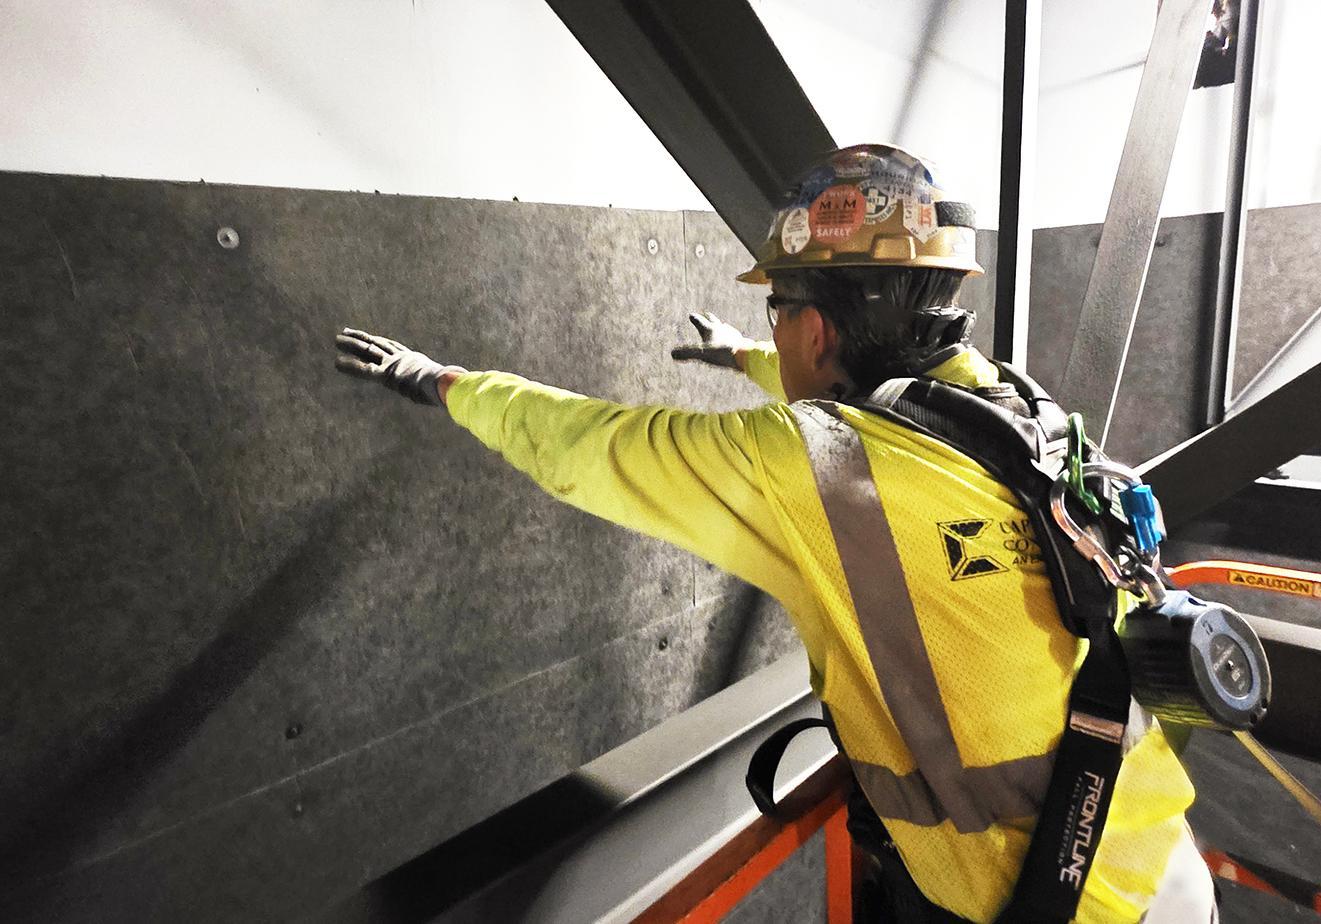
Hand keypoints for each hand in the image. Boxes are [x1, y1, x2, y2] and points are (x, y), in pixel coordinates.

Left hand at [334, 328, 465, 406]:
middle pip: (377, 345)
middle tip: (346, 332)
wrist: (445, 384)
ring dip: (351, 345)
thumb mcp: (446, 383)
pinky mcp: (386, 374)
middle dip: (361, 338)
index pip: (393, 348)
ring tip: (337, 339)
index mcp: (413, 360)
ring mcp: (392, 364)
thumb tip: (466, 386)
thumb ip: (449, 383)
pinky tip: (336, 362)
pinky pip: (364, 370)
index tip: (370, 337)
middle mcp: (400, 358)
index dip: (380, 342)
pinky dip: (350, 366)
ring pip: (368, 351)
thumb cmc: (449, 386)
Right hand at [670, 312, 750, 369]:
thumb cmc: (722, 353)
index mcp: (711, 329)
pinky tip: (733, 339)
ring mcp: (733, 335)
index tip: (691, 315)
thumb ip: (687, 353)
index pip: (700, 322)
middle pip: (714, 321)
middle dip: (709, 318)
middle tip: (707, 314)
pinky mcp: (741, 342)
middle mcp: (722, 329)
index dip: (695, 319)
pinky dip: (731, 336)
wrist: (744, 355)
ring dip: (721, 326)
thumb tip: (672, 353)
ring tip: (721, 325)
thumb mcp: (702, 354)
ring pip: (725, 327)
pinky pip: (734, 337)